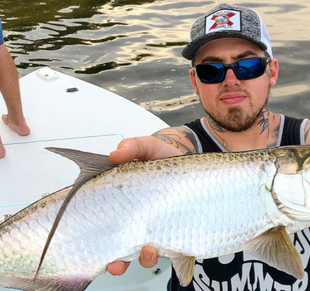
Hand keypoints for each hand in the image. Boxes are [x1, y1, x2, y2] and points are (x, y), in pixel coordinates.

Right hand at [107, 134, 180, 274]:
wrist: (188, 162)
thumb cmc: (163, 157)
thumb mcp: (147, 147)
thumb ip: (132, 147)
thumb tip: (115, 155)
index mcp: (123, 201)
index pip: (105, 224)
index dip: (99, 240)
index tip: (97, 248)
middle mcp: (137, 217)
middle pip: (121, 246)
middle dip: (116, 261)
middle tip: (116, 263)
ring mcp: (156, 225)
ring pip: (146, 252)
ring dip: (145, 258)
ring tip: (149, 250)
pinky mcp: (176, 229)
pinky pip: (174, 250)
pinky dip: (175, 255)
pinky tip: (177, 249)